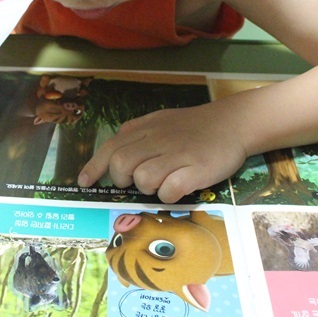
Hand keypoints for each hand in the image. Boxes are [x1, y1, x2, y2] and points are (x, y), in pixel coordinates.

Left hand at [78, 103, 247, 202]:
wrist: (232, 122)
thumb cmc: (192, 126)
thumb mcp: (159, 122)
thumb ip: (136, 135)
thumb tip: (113, 157)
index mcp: (145, 128)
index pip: (111, 147)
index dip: (95, 167)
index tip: (84, 183)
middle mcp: (157, 140)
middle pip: (121, 166)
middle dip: (122, 179)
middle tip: (136, 181)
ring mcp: (177, 154)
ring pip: (143, 179)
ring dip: (148, 187)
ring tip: (163, 181)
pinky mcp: (196, 170)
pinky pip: (169, 189)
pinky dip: (168, 194)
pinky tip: (177, 188)